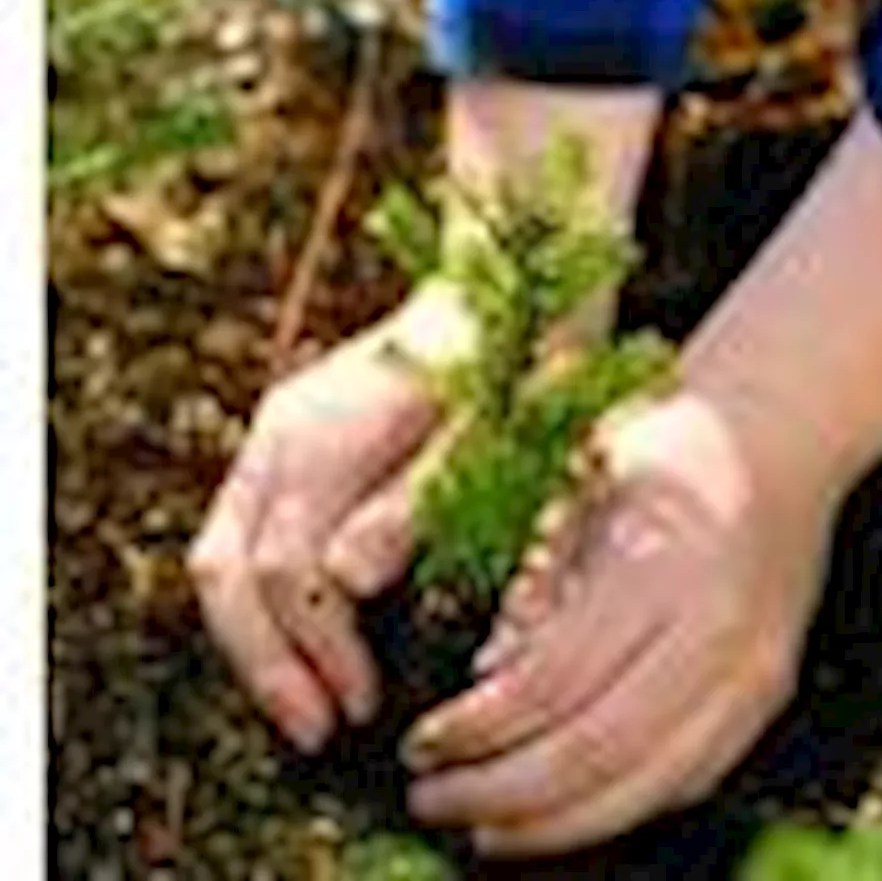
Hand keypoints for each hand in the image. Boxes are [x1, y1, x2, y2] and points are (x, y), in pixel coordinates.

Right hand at [188, 283, 474, 751]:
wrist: (505, 296)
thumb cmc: (512, 366)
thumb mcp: (489, 435)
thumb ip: (417, 503)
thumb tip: (344, 582)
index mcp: (324, 429)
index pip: (287, 567)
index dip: (318, 648)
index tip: (361, 705)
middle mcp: (282, 433)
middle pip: (226, 569)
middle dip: (265, 663)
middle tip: (318, 733)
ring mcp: (278, 439)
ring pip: (221, 558)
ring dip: (254, 643)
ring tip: (305, 709)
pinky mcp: (291, 452)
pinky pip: (245, 541)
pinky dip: (264, 608)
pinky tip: (309, 652)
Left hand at [398, 389, 837, 856]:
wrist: (781, 436)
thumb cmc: (670, 445)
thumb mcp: (588, 480)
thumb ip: (541, 578)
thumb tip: (488, 676)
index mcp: (664, 565)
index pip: (555, 681)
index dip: (478, 727)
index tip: (420, 743)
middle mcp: (719, 629)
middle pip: (598, 751)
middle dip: (502, 792)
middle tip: (431, 798)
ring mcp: (754, 670)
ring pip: (647, 787)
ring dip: (556, 824)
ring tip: (485, 828)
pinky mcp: (767, 694)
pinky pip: (690, 779)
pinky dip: (619, 808)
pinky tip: (564, 811)